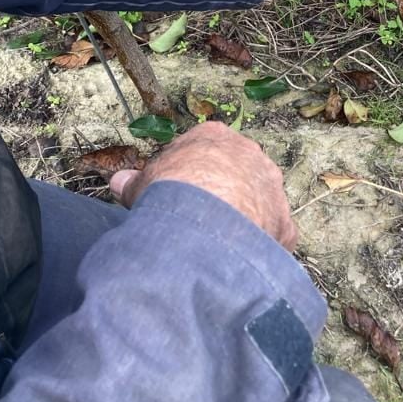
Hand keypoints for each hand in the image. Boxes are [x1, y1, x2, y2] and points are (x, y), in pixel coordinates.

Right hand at [110, 122, 297, 251]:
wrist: (203, 221)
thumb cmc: (170, 191)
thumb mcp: (143, 184)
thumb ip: (134, 182)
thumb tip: (118, 181)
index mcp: (216, 137)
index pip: (205, 149)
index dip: (189, 172)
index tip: (177, 192)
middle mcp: (251, 156)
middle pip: (237, 172)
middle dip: (221, 192)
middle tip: (199, 219)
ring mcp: (272, 189)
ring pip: (259, 201)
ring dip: (243, 217)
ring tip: (218, 244)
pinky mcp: (284, 223)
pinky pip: (273, 234)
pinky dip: (260, 247)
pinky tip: (240, 263)